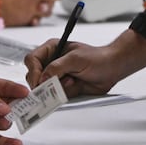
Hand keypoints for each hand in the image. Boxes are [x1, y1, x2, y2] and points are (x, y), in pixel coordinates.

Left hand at [0, 73, 29, 144]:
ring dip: (10, 124)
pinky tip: (14, 144)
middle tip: (28, 113)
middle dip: (19, 110)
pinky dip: (3, 142)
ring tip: (11, 124)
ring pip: (2, 123)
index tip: (31, 95)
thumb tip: (5, 107)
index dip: (19, 91)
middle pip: (9, 106)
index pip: (7, 87)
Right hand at [24, 28, 145, 96]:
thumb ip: (57, 67)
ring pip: (44, 88)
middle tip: (56, 84)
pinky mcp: (63, 88)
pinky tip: (76, 85)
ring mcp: (57, 76)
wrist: (113, 68)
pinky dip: (65, 93)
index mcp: (52, 49)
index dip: (34, 71)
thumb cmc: (98, 58)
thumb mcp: (76, 59)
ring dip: (58, 87)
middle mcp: (52, 63)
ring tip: (73, 81)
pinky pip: (55, 95)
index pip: (32, 60)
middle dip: (45, 82)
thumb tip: (43, 77)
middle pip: (35, 76)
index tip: (40, 81)